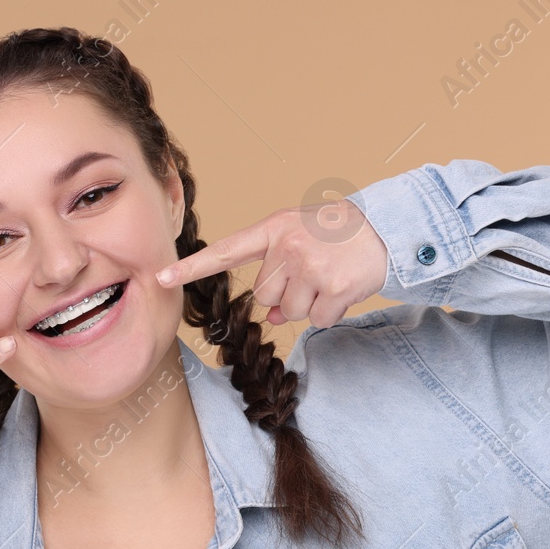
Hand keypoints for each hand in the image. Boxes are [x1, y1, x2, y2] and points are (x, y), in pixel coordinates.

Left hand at [154, 197, 389, 326]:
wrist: (388, 229)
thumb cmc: (339, 235)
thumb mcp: (302, 240)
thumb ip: (279, 271)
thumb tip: (272, 317)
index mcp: (274, 229)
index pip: (225, 251)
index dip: (192, 267)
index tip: (161, 277)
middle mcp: (287, 246)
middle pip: (265, 296)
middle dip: (287, 294)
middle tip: (314, 271)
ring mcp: (310, 266)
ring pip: (290, 312)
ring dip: (310, 304)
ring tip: (330, 277)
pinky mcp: (332, 287)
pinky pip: (317, 319)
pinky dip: (330, 312)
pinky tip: (343, 289)